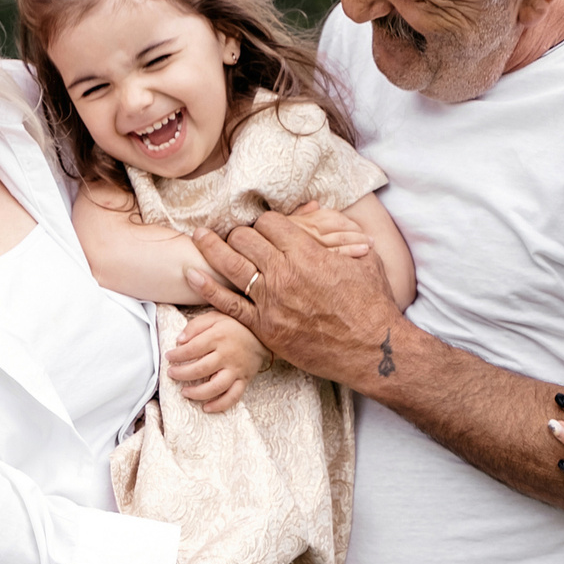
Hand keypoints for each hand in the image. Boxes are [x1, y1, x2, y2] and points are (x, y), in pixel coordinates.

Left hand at [167, 311, 268, 412]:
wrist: (263, 333)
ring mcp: (236, 369)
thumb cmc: (236, 325)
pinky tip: (206, 407)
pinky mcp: (244, 380)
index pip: (192, 349)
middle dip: (182, 374)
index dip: (177, 355)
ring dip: (197, 393)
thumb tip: (179, 340)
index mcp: (218, 337)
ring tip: (184, 392)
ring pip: (215, 386)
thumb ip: (196, 326)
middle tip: (171, 374)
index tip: (168, 357)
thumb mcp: (215, 316)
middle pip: (200, 369)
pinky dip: (220, 405)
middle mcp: (227, 355)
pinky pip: (233, 396)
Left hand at [183, 211, 405, 391]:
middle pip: (246, 239)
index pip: (270, 222)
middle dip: (239, 232)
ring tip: (198, 237)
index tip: (264, 225)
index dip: (265, 221)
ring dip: (211, 247)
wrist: (371, 350)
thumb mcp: (364, 259)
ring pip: (231, 265)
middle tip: (232, 232)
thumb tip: (323, 214)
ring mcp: (271, 301)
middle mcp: (284, 273)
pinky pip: (228, 304)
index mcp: (308, 252)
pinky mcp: (264, 327)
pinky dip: (207, 287)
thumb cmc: (372, 304)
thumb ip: (341, 234)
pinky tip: (192, 274)